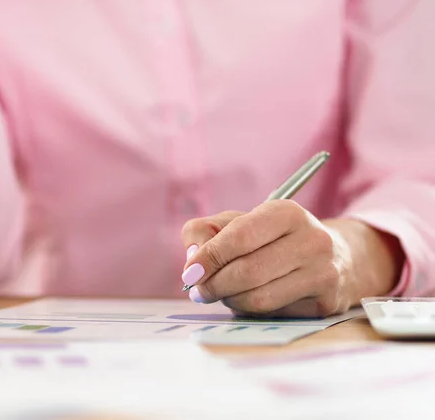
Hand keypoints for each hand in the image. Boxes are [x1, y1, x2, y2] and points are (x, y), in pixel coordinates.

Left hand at [181, 200, 402, 317]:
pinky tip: (248, 300)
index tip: (189, 273)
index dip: (209, 257)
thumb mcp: (239, 222)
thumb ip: (206, 231)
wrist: (338, 257)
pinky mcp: (326, 302)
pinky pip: (274, 314)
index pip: (239, 236)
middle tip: (199, 291)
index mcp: (286, 213)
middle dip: (214, 285)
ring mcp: (323, 272)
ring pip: (259, 298)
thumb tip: (192, 257)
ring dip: (230, 300)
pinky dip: (251, 310)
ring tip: (223, 294)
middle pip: (247, 272)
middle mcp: (311, 240)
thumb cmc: (274, 238)